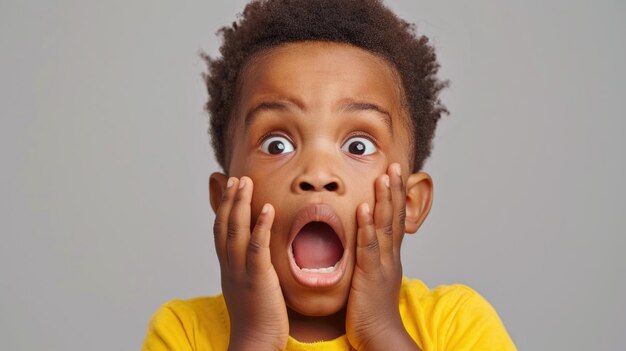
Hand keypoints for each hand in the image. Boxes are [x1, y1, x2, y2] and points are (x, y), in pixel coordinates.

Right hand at [213, 176, 288, 350]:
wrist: (254, 342)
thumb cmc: (257, 317)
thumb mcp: (248, 286)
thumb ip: (250, 267)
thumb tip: (256, 254)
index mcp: (228, 267)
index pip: (221, 230)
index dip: (223, 207)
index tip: (228, 186)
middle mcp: (230, 266)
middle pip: (224, 225)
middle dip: (229, 199)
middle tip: (236, 177)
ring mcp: (241, 271)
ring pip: (236, 231)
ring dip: (240, 204)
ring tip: (245, 182)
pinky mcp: (257, 278)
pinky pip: (257, 247)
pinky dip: (260, 226)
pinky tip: (266, 208)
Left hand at [346, 164, 419, 349]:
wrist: (380, 336)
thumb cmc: (372, 310)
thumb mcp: (372, 278)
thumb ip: (368, 259)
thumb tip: (362, 247)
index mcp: (389, 256)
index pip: (395, 219)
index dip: (395, 196)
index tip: (394, 174)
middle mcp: (390, 256)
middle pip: (395, 216)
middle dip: (395, 189)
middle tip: (396, 165)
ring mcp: (382, 264)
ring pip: (385, 226)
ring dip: (384, 200)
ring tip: (384, 176)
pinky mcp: (370, 275)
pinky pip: (369, 246)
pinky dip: (367, 226)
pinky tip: (365, 208)